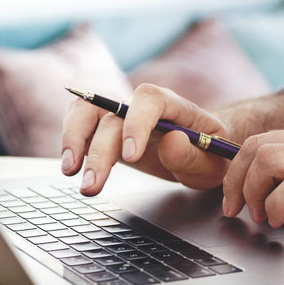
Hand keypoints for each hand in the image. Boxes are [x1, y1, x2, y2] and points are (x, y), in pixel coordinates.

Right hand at [61, 84, 231, 194]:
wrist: (203, 151)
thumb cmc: (210, 154)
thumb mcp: (213, 162)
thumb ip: (194, 155)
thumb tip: (169, 143)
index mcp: (174, 106)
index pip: (150, 99)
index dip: (136, 123)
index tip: (131, 156)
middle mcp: (142, 106)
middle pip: (113, 115)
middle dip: (99, 151)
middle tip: (92, 185)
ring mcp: (122, 116)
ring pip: (87, 111)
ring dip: (74, 139)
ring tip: (70, 172)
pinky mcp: (107, 130)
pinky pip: (81, 123)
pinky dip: (71, 141)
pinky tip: (71, 166)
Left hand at [221, 117, 283, 235]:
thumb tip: (278, 183)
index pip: (263, 139)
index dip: (240, 167)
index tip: (235, 191)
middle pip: (256, 147)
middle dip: (235, 180)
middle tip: (235, 208)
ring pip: (265, 161)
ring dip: (252, 193)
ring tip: (261, 216)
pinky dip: (275, 209)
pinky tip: (282, 222)